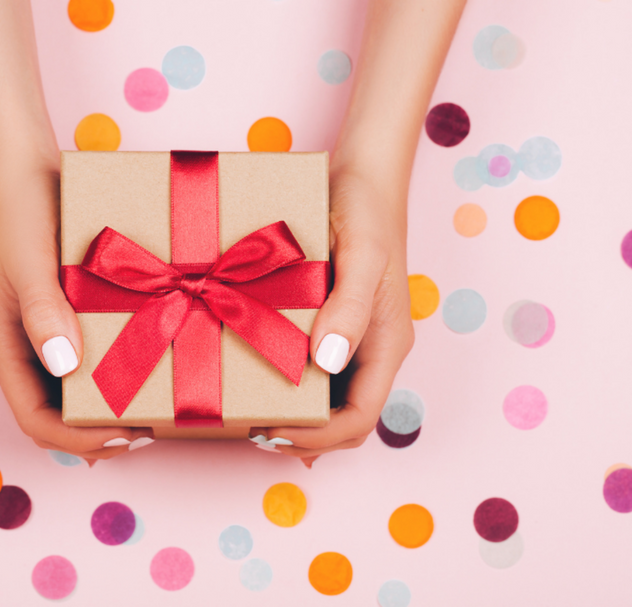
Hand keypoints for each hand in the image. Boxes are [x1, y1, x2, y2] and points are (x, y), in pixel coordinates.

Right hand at [0, 163, 152, 459]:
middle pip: (56, 415)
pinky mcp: (70, 315)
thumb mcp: (30, 261)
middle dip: (97, 432)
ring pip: (75, 391)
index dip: (77, 439)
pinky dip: (116, 371)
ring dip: (108, 406)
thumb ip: (44, 312)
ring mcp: (47, 333)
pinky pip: (92, 356)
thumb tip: (66, 364)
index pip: (34, 419)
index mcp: (5, 345)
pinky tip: (150, 369)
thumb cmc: (24, 210)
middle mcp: (24, 348)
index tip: (125, 437)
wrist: (31, 166)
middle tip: (149, 430)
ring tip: (154, 409)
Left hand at [250, 164, 413, 459]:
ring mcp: (349, 338)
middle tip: (250, 431)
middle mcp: (370, 349)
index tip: (272, 432)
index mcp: (386, 343)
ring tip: (245, 414)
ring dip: (291, 414)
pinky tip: (252, 383)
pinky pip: (309, 368)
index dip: (318, 437)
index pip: (360, 418)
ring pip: (326, 399)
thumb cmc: (366, 208)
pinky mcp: (328, 322)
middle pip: (343, 419)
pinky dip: (283, 384)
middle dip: (301, 435)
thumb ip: (348, 306)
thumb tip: (327, 361)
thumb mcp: (362, 253)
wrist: (362, 173)